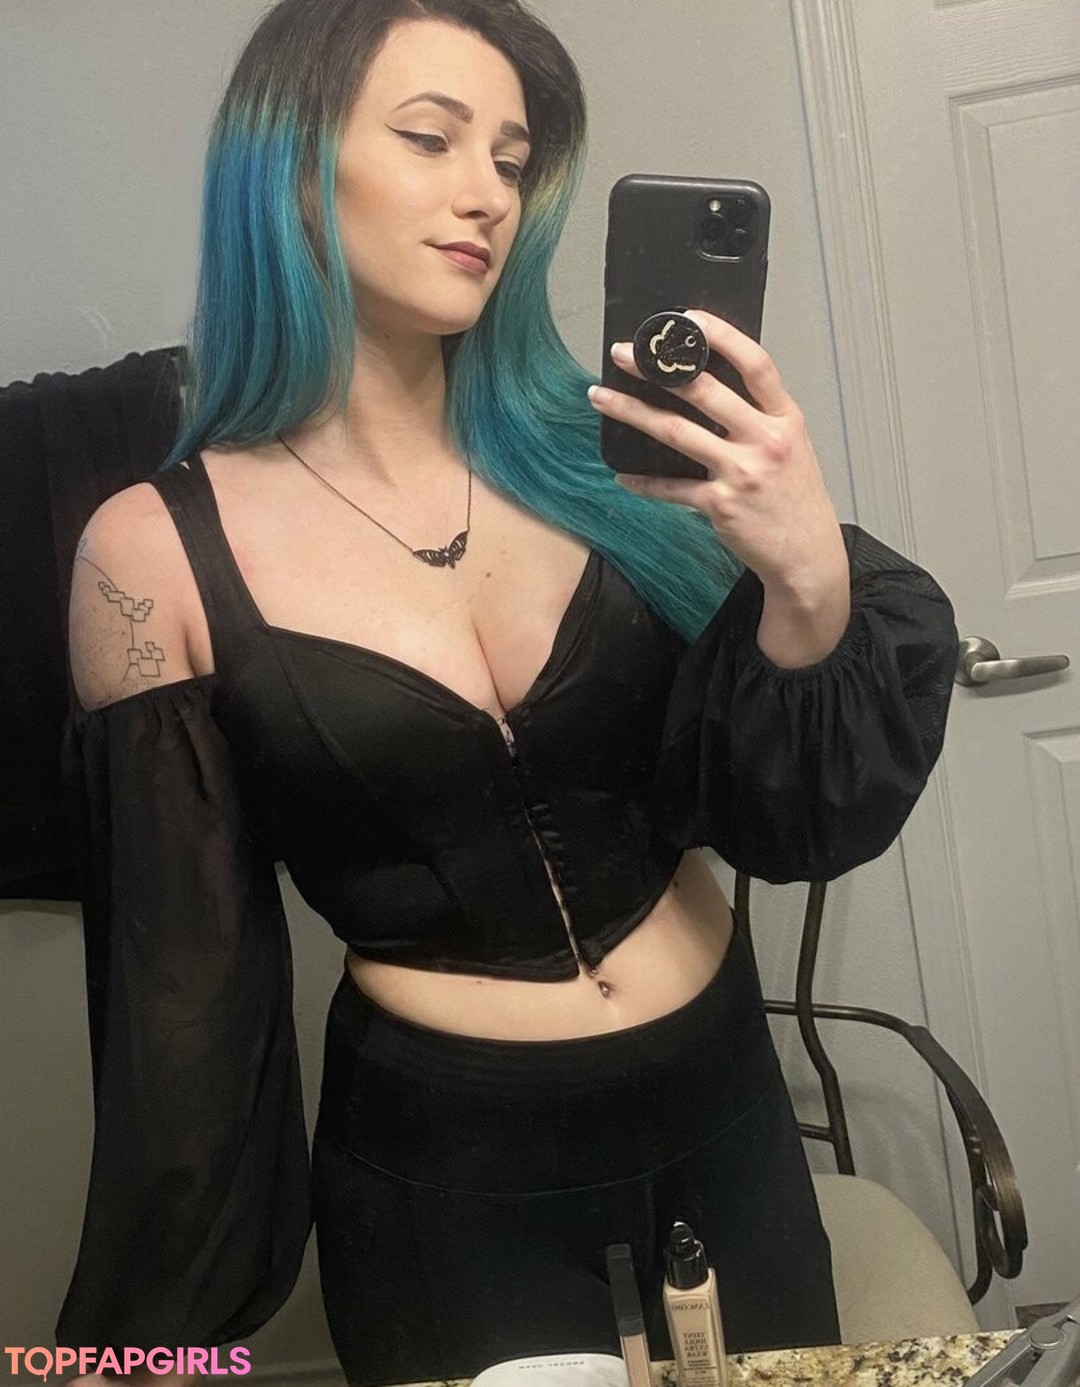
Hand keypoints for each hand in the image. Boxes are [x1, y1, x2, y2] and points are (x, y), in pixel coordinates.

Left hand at [589, 309, 845, 596]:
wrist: (807, 555)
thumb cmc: (795, 498)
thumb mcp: (791, 446)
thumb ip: (757, 417)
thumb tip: (708, 386)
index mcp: (785, 419)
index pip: (756, 363)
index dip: (721, 335)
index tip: (687, 318)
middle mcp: (765, 440)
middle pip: (704, 391)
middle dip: (656, 368)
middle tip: (623, 353)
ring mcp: (741, 473)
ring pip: (676, 432)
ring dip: (632, 412)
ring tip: (602, 397)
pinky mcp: (720, 505)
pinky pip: (672, 488)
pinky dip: (644, 482)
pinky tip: (623, 475)